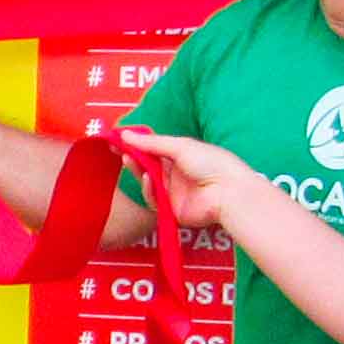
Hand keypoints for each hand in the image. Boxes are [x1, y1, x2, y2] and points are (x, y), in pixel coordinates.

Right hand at [118, 129, 255, 232]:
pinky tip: (149, 179)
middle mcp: (176, 173)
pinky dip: (149, 189)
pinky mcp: (171, 209)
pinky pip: (153, 199)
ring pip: (148, 182)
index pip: (154, 148)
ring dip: (137, 170)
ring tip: (128, 159)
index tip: (118, 138)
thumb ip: (152, 143)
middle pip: (148, 165)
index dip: (136, 143)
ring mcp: (173, 192)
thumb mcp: (181, 146)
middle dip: (133, 156)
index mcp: (182, 155)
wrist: (228, 192)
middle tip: (115, 147)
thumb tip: (126, 134)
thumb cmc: (212, 163)